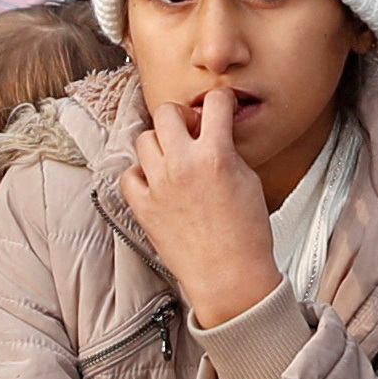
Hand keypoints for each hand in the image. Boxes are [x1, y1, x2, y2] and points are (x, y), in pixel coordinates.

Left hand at [126, 90, 283, 330]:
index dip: (221, 101)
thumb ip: (228, 151)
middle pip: (166, 112)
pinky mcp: (142, 206)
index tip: (221, 107)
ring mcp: (158, 185)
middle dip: (182, 116)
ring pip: (144, 139)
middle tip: (192, 130)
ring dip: (160, 143)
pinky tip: (156, 181)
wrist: (230, 277)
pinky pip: (129, 174)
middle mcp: (182, 165)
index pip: (214, 103)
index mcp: (215, 155)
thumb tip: (215, 136)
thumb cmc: (246, 236)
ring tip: (173, 158)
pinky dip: (141, 174)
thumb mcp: (249, 180)